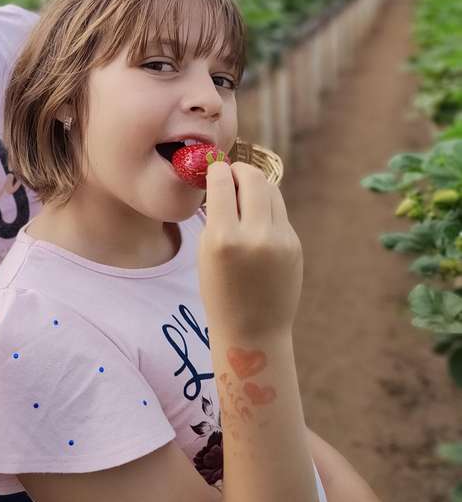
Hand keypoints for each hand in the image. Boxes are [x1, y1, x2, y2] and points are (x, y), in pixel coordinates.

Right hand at [198, 162, 302, 339]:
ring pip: (270, 190)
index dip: (216, 170)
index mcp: (224, 239)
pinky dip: (266, 207)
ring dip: (255, 185)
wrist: (253, 331)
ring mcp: (280, 240)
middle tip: (230, 175)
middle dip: (239, 170)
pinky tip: (256, 219)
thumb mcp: (206, 251)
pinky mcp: (295, 244)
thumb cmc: (219, 291)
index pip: (222, 181)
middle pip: (252, 177)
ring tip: (243, 194)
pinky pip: (279, 212)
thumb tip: (224, 178)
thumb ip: (216, 214)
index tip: (212, 169)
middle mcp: (255, 235)